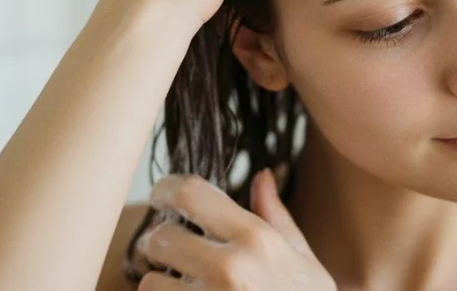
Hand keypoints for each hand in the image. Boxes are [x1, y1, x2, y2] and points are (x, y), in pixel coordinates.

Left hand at [135, 171, 335, 289]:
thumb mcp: (305, 264)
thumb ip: (277, 219)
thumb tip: (262, 176)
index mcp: (256, 240)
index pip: (189, 192)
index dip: (166, 188)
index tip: (161, 195)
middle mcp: (229, 270)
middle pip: (159, 238)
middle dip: (161, 245)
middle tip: (174, 254)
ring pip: (150, 284)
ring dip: (161, 287)